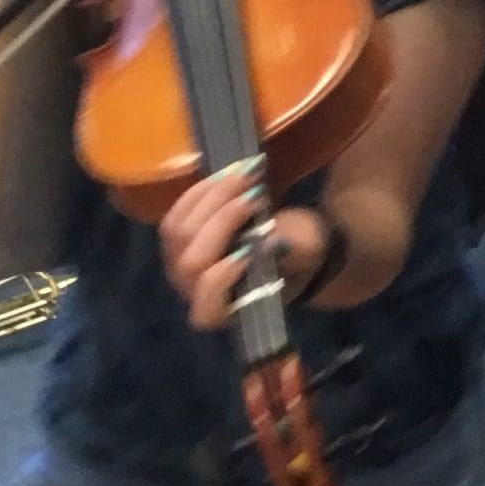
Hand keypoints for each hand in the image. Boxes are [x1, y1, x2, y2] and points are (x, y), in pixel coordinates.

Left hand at [158, 163, 329, 331]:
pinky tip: (226, 175)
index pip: (207, 306)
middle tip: (255, 192)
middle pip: (191, 261)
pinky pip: (176, 214)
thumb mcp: (308, 254)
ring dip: (211, 198)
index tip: (250, 249)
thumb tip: (272, 240)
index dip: (220, 278)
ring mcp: (179, 265)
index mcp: (225, 311)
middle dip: (222, 221)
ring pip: (178, 233)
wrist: (291, 242)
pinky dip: (201, 191)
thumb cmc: (300, 255)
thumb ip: (292, 251)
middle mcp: (193, 293)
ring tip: (243, 174)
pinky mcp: (178, 239)